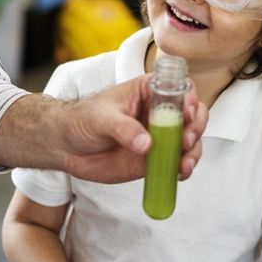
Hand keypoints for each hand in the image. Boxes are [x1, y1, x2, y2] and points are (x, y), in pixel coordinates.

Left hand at [62, 75, 208, 183]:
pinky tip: (179, 173)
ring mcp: (159, 136)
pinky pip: (176, 162)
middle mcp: (159, 112)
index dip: (189, 99)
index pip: (179, 88)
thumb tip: (146, 144)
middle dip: (196, 128)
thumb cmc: (81, 120)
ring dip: (193, 152)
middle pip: (192, 115)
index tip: (187, 114)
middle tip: (186, 141)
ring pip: (189, 140)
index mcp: (148, 91)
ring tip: (184, 165)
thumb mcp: (100, 118)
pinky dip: (183, 168)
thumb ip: (123, 128)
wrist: (65, 147)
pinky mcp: (155, 158)